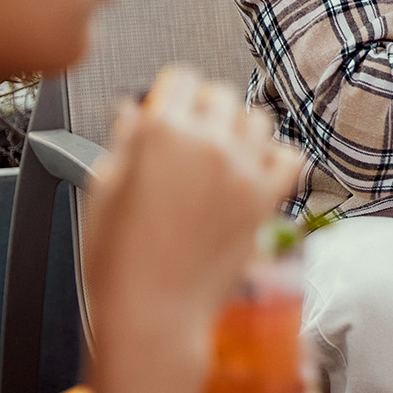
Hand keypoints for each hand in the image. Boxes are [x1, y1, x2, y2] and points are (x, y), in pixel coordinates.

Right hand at [84, 66, 303, 392]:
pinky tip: (254, 172)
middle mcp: (208, 143)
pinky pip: (289, 156)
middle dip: (204, 108)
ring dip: (240, 130)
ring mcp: (243, 169)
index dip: (172, 91)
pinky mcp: (267, 197)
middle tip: (191, 135)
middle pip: (221, 93)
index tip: (170, 104)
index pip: (181, 77)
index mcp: (161, 133)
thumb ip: (123, 142)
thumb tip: (132, 112)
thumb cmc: (119, 262)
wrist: (152, 314)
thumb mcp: (102, 191)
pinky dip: (276, 158)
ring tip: (221, 155)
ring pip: (257, 118)